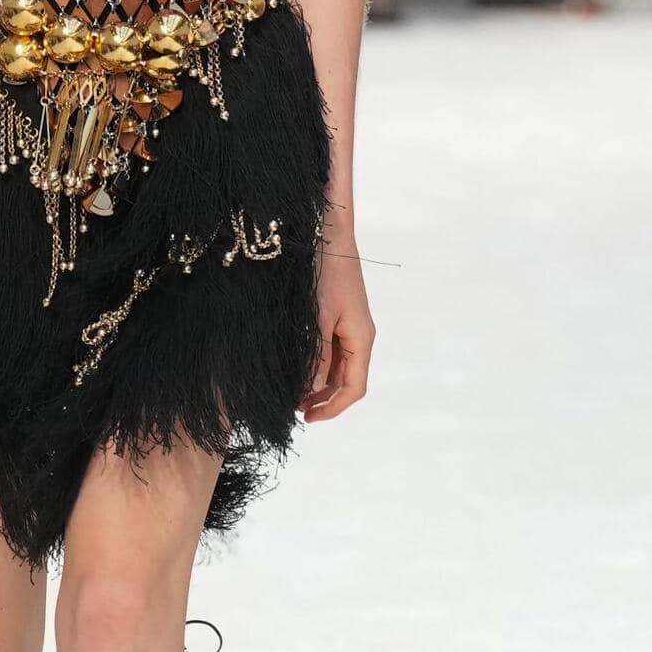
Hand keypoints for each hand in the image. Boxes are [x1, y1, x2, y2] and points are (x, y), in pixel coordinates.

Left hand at [299, 238, 373, 420]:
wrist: (330, 233)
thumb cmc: (325, 272)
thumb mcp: (316, 319)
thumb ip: (314, 357)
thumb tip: (309, 390)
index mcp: (361, 338)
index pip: (354, 388)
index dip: (332, 408)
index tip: (307, 419)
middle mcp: (359, 335)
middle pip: (346, 380)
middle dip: (322, 398)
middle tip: (292, 407)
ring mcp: (349, 325)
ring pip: (337, 367)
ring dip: (317, 382)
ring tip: (290, 391)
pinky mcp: (338, 315)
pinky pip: (330, 350)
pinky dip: (315, 364)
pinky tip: (295, 366)